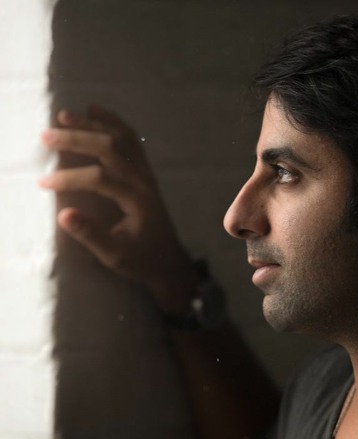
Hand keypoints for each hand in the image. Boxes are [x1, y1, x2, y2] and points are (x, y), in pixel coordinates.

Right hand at [39, 106, 196, 313]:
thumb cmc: (141, 260)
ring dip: (94, 124)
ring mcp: (147, 174)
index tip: (44, 182)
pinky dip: (114, 123)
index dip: (70, 178)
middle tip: (47, 135)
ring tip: (66, 115)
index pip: (100, 178)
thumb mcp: (115, 256)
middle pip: (111, 148)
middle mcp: (144, 181)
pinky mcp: (146, 173)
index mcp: (137, 200)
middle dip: (77, 138)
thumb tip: (64, 214)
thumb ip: (91, 236)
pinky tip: (96, 113)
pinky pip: (133, 142)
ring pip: (123, 138)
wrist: (168, 261)